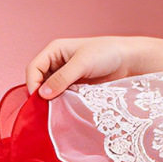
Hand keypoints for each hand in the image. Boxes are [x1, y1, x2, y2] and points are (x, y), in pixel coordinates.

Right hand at [25, 35, 151, 98]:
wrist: (129, 61)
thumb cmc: (107, 53)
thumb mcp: (82, 63)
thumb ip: (62, 78)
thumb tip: (43, 94)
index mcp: (54, 51)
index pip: (33, 68)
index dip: (33, 84)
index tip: (39, 99)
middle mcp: (57, 63)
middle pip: (39, 81)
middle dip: (41, 94)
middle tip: (46, 109)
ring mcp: (66, 76)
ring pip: (50, 91)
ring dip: (52, 100)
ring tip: (57, 109)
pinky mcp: (76, 87)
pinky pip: (62, 97)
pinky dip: (62, 103)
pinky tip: (66, 108)